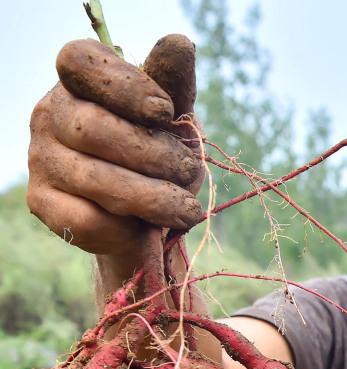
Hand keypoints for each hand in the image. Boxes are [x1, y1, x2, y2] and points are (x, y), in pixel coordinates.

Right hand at [27, 36, 202, 261]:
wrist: (145, 219)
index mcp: (78, 81)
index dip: (124, 86)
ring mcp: (40, 159)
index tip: (165, 111)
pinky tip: (147, 228)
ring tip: (187, 209)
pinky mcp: (43, 203)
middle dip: (154, 155)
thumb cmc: (160, 158)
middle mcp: (49, 114)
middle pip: (94, 128)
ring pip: (96, 180)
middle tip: (188, 170)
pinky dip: (127, 228)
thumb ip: (174, 85)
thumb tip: (180, 44)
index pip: (80, 63)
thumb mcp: (174, 121)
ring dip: (153, 198)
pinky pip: (88, 220)